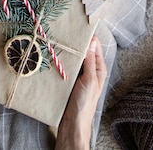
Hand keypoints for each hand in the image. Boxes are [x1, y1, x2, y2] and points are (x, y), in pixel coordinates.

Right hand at [55, 35, 107, 149]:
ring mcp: (79, 76)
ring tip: (58, 40)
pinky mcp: (68, 80)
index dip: (88, 36)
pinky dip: (61, 61)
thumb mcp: (89, 80)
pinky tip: (54, 55)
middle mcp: (89, 71)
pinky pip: (65, 66)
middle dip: (76, 42)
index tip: (79, 25)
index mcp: (99, 69)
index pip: (95, 47)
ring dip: (67, 51)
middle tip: (65, 30)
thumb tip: (92, 41)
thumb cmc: (84, 104)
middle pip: (83, 51)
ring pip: (73, 58)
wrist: (72, 126)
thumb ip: (90, 62)